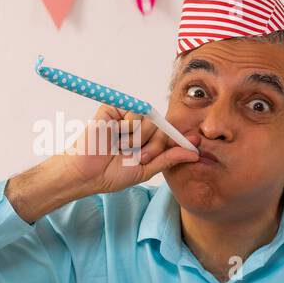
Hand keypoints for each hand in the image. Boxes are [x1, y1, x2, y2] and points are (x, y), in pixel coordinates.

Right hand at [58, 104, 198, 196]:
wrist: (87, 174)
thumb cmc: (111, 174)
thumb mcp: (146, 169)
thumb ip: (169, 159)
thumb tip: (195, 152)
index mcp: (146, 138)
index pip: (169, 132)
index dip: (179, 138)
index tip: (196, 142)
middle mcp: (137, 124)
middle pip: (162, 126)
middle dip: (154, 145)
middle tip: (137, 156)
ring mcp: (125, 115)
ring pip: (150, 119)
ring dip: (138, 139)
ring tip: (121, 148)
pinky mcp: (113, 108)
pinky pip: (134, 112)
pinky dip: (127, 128)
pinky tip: (114, 136)